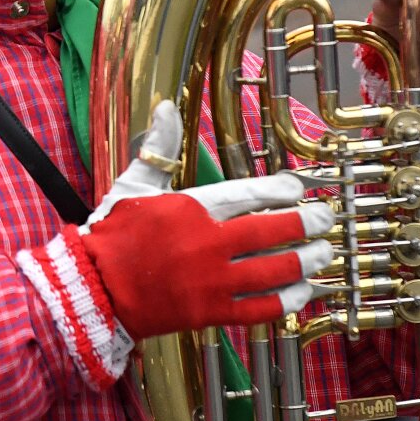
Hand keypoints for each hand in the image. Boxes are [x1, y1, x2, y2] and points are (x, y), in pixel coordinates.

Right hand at [81, 101, 333, 339]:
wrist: (93, 290)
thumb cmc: (114, 235)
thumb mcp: (134, 183)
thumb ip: (159, 147)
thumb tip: (166, 107)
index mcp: (192, 209)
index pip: (249, 195)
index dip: (281, 190)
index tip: (299, 187)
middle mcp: (207, 245)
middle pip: (271, 232)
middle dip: (306, 225)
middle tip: (326, 219)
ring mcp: (211, 283)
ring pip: (272, 272)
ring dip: (304, 263)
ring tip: (324, 255)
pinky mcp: (210, 314)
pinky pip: (258, 309)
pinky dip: (285, 301)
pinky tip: (302, 293)